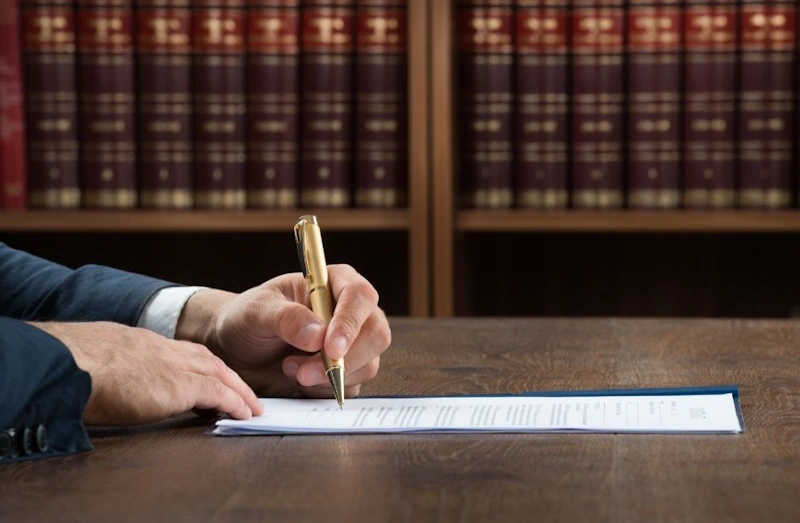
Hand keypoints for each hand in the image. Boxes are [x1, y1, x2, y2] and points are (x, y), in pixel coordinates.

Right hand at [32, 321, 262, 425]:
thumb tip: (110, 382)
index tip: (214, 375)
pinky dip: (235, 403)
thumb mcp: (98, 360)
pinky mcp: (181, 385)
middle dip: (229, 377)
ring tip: (252, 406)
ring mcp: (175, 365)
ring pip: (220, 374)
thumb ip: (114, 366)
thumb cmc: (73, 366)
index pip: (183, 352)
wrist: (72, 363)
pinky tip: (244, 414)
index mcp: (144, 343)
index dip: (202, 365)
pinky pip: (219, 394)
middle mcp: (165, 350)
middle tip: (244, 392)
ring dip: (239, 390)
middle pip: (208, 360)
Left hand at [176, 264, 391, 399]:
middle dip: (344, 359)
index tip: (330, 347)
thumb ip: (286, 318)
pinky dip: (323, 389)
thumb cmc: (248, 319)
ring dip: (329, 377)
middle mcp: (351, 312)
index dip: (350, 323)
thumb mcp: (257, 311)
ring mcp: (353, 344)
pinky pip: (351, 387)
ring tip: (289, 368)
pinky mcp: (346, 372)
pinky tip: (297, 379)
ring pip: (367, 365)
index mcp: (336, 283)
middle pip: (376, 334)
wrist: (236, 350)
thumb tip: (318, 335)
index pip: (360, 297)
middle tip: (303, 372)